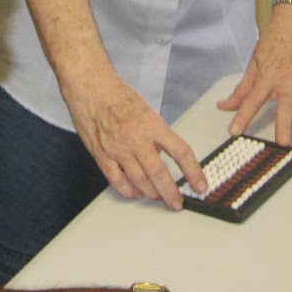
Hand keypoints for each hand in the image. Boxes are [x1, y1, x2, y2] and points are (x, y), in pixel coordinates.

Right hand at [67, 78, 205, 206]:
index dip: (193, 171)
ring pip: (139, 181)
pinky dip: (129, 191)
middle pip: (159, 173)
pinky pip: (117, 181)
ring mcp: (118, 148)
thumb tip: (162, 155)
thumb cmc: (119, 96)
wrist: (90, 88)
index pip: (180, 151)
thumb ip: (156, 134)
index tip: (200, 184)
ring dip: (152, 193)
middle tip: (177, 203)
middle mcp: (136, 138)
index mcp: (152, 124)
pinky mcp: (102, 155)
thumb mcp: (147, 111)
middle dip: (171, 192)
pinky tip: (136, 193)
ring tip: (159, 197)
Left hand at [220, 6, 291, 147]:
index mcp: (267, 79)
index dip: (241, 117)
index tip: (234, 131)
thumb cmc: (273, 43)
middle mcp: (286, 84)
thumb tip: (224, 106)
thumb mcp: (253, 64)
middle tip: (283, 144)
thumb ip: (241, 90)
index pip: (251, 101)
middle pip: (284, 110)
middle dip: (283, 128)